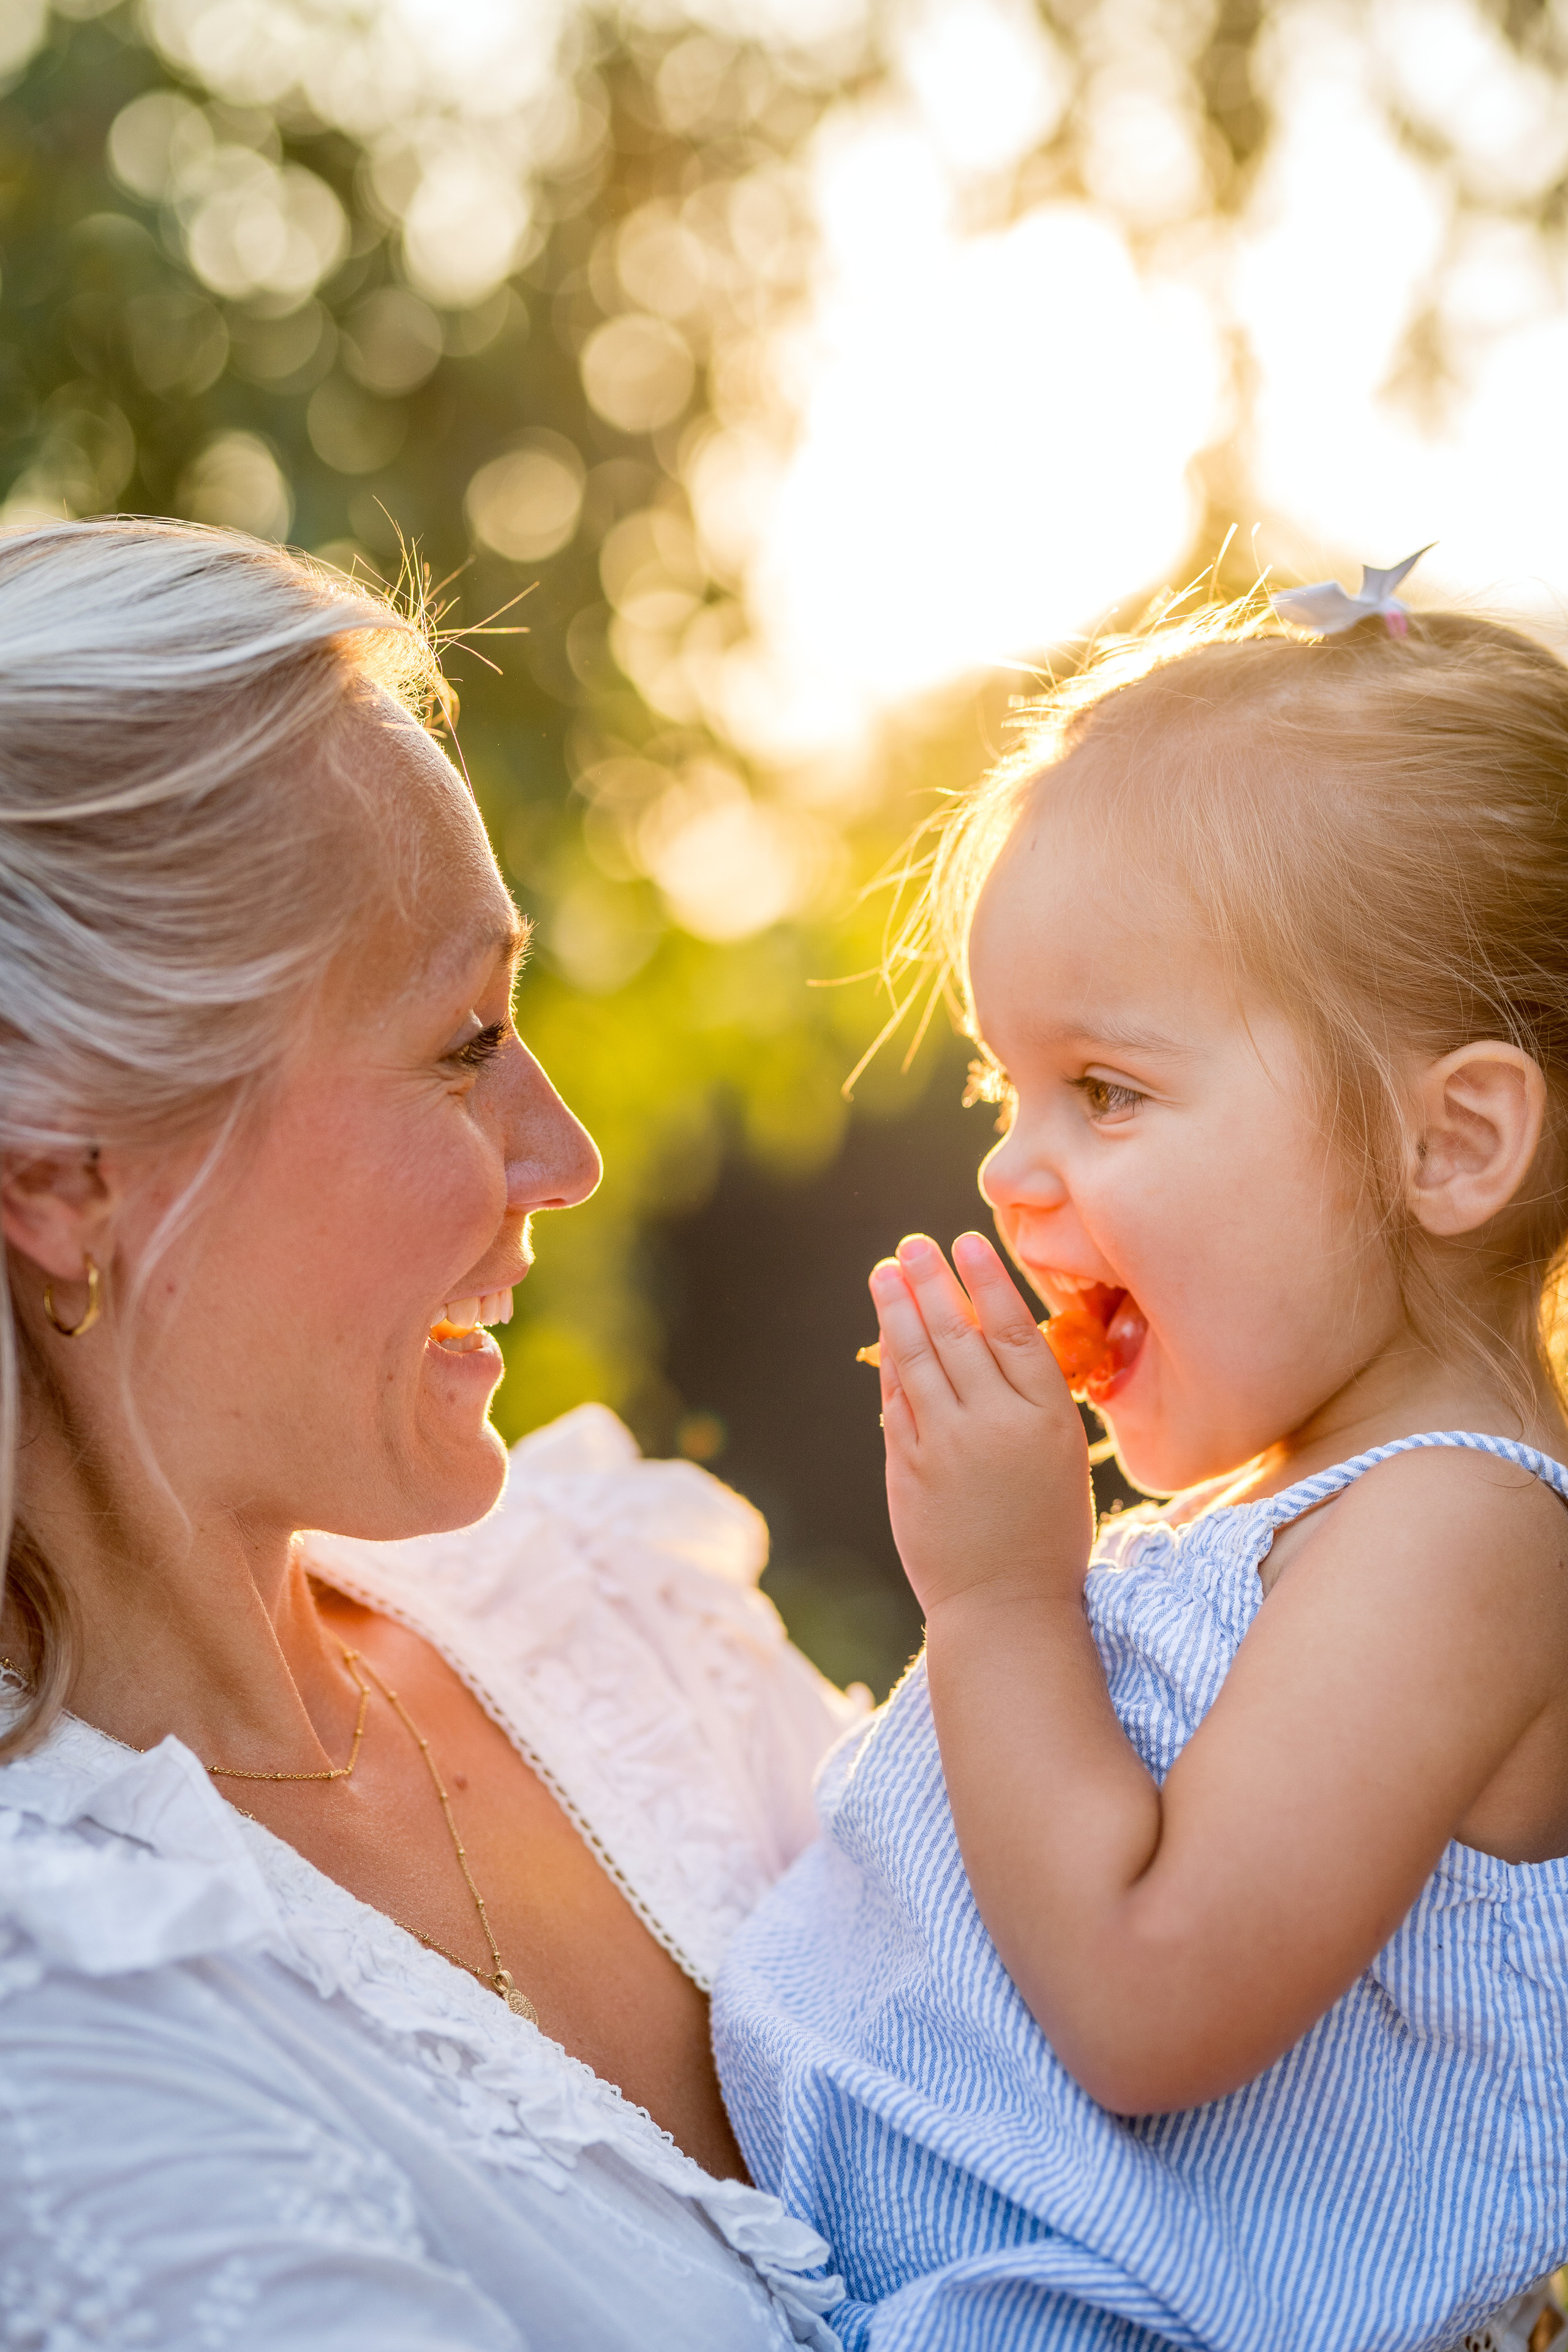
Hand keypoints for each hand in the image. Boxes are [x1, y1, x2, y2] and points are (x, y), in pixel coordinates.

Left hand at [870, 1230, 1093, 1617]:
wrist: (1005, 1606)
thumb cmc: (1046, 1531)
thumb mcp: (1060, 1458)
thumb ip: (1027, 1400)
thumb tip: (987, 1335)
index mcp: (1047, 1419)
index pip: (1013, 1331)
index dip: (986, 1281)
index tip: (966, 1241)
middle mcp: (995, 1425)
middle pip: (957, 1334)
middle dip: (931, 1281)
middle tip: (913, 1244)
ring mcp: (945, 1445)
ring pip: (917, 1359)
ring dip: (898, 1309)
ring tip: (887, 1271)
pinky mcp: (907, 1468)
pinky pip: (895, 1400)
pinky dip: (889, 1361)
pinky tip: (886, 1333)